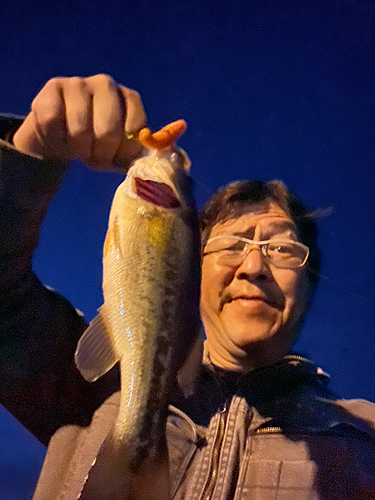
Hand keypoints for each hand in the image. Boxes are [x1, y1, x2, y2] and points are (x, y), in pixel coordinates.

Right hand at [12, 74, 146, 170]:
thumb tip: (144, 168)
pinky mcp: (53, 87)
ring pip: (79, 129)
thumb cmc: (95, 145)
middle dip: (101, 154)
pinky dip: (56, 138)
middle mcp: (106, 85)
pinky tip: (59, 136)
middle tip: (95, 160)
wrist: (59, 136)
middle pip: (108, 131)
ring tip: (78, 149)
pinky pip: (54, 121)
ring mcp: (79, 83)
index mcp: (129, 98)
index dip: (124, 152)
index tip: (116, 159)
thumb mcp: (118, 153)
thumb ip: (134, 157)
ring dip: (78, 149)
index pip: (135, 128)